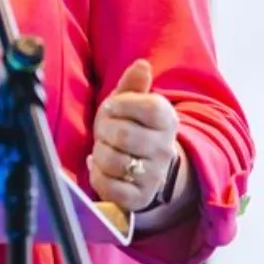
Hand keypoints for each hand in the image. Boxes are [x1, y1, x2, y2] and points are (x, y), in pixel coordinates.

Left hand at [87, 59, 179, 212]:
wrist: (142, 164)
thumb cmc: (130, 125)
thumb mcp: (129, 101)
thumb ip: (133, 83)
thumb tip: (142, 65)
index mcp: (167, 119)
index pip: (146, 106)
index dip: (120, 105)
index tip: (113, 108)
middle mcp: (165, 149)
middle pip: (123, 134)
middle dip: (104, 129)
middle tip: (105, 131)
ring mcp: (154, 176)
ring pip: (112, 160)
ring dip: (99, 152)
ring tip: (105, 148)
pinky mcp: (139, 198)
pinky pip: (108, 186)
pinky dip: (96, 174)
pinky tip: (100, 167)